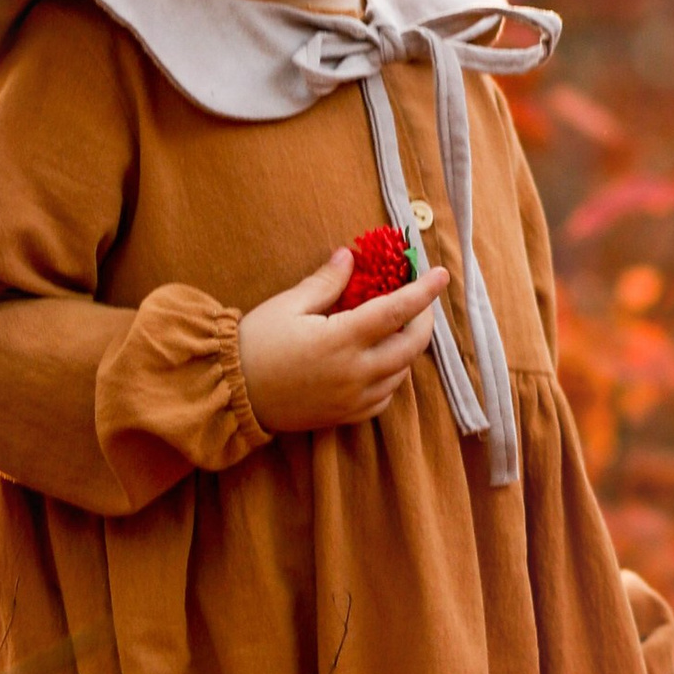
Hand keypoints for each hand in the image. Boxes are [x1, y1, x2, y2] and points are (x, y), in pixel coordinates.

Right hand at [239, 249, 448, 434]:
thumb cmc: (255, 344)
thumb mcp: (288, 305)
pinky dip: (391, 377)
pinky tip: (379, 362)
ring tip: (396, 328)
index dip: (424, 291)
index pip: (397, 310)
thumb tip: (349, 257)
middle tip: (419, 302)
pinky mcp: (345, 417)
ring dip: (407, 348)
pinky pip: (385, 398)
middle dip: (424, 320)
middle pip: (411, 346)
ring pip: (401, 373)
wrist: (230, 394)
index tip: (442, 274)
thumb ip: (326, 283)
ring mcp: (353, 399)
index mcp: (341, 339)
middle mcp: (355, 372)